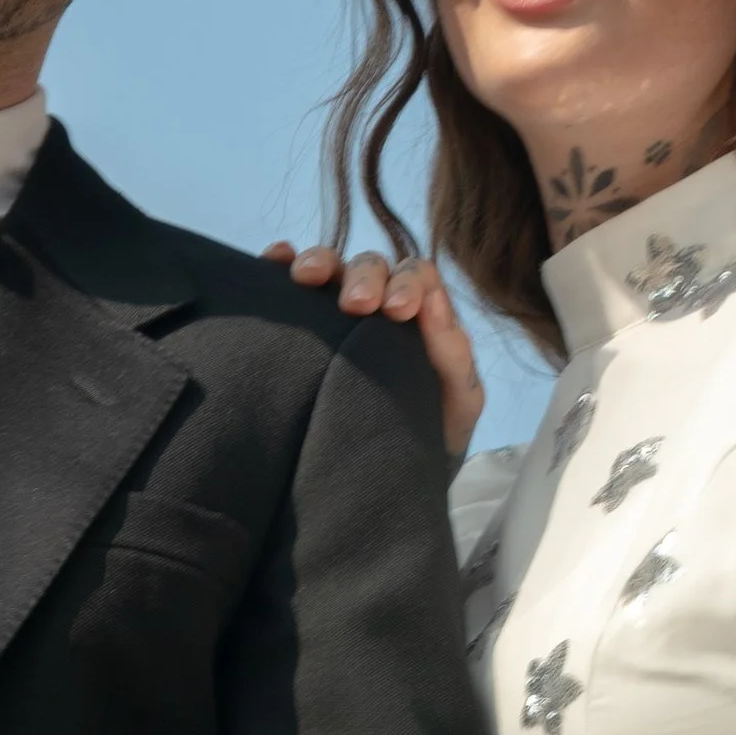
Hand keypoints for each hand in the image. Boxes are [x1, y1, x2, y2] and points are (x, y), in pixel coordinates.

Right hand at [261, 241, 485, 459]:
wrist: (392, 473)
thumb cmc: (433, 430)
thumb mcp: (459, 401)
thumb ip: (454, 354)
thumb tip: (434, 301)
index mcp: (421, 314)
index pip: (416, 276)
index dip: (408, 283)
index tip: (396, 311)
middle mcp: (379, 302)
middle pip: (371, 266)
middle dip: (364, 278)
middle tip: (356, 304)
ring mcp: (337, 310)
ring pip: (330, 267)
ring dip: (320, 262)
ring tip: (305, 276)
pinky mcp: (301, 323)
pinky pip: (287, 281)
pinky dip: (280, 262)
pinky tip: (276, 260)